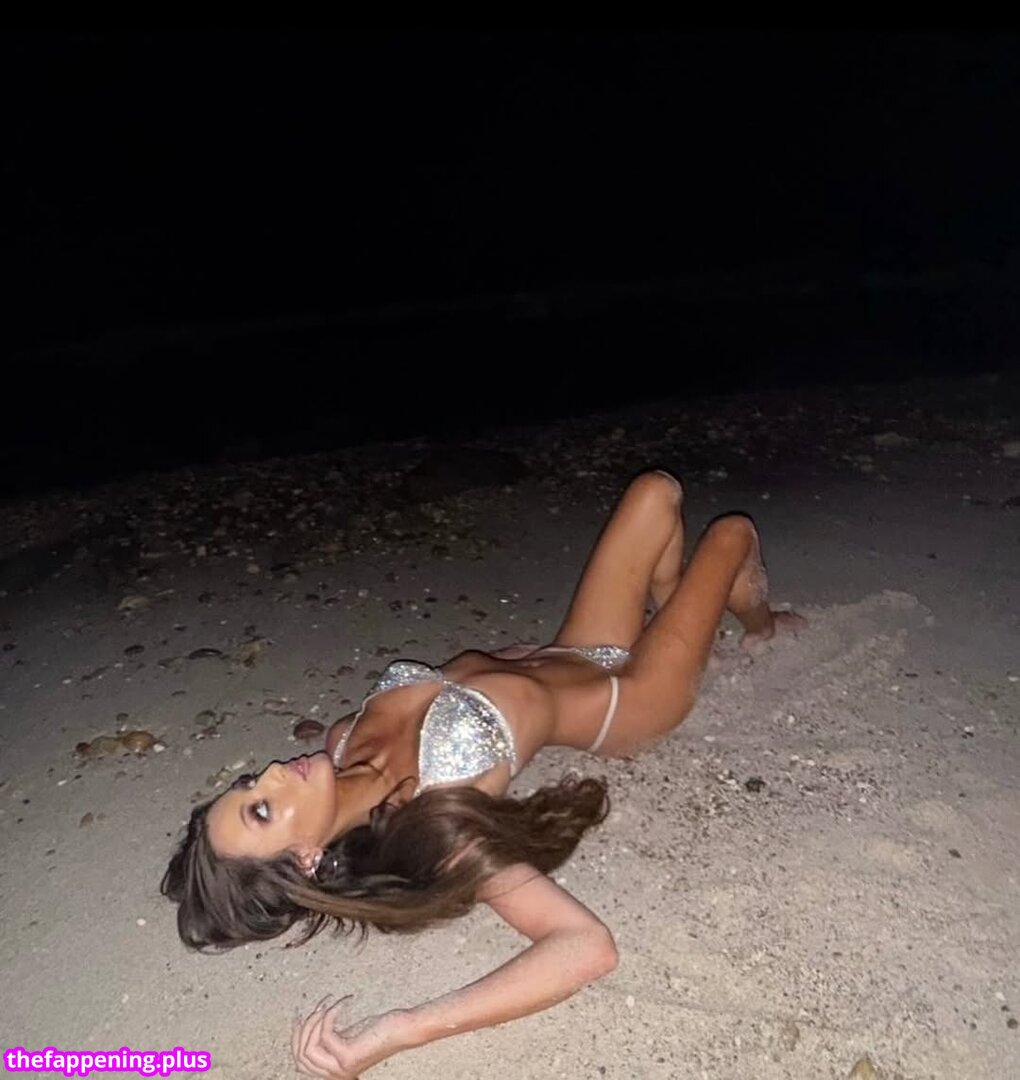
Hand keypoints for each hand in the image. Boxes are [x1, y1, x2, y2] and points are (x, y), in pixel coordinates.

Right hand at [291, 996, 406, 1077]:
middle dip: (303, 1027)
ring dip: (315, 1019)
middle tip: (317, 1005)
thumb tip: (307, 1024)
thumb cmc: (379, 1029)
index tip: (298, 1015)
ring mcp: (341, 1068)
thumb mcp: (348, 1034)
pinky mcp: (347, 1057)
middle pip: (301, 1056)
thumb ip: (329, 1038)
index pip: (300, 1062)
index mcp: (333, 1071)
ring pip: (308, 1048)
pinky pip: (325, 1034)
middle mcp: (335, 1074)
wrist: (402, 1029)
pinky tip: (343, 1001)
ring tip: (328, 1002)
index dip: (295, 1037)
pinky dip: (331, 1013)